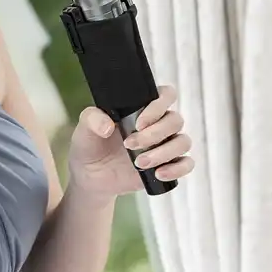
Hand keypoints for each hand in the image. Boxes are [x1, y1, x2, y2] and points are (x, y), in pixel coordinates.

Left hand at [66, 84, 194, 199]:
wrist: (90, 176)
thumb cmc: (90, 146)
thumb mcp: (83, 130)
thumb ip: (91, 119)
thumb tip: (108, 125)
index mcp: (143, 108)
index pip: (166, 95)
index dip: (158, 106)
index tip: (138, 122)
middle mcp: (159, 123)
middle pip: (175, 120)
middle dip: (154, 134)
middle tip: (129, 144)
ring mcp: (166, 144)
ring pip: (183, 142)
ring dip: (163, 152)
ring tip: (138, 162)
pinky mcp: (168, 165)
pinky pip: (187, 164)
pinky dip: (177, 169)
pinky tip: (158, 173)